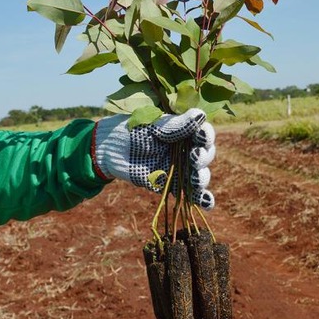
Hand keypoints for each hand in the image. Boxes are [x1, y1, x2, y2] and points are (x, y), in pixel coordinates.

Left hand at [91, 108, 214, 209]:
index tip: (201, 137)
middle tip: (194, 157)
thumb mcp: (153, 126)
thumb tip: (200, 115)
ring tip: (196, 179)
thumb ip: (176, 125)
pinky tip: (207, 203)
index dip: (207, 136)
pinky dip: (202, 199)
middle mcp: (186, 148)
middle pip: (206, 154)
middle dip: (203, 157)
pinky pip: (191, 193)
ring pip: (201, 174)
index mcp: (184, 130)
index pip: (203, 133)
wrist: (111, 150)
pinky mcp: (172, 184)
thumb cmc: (131, 130)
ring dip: (203, 177)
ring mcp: (180, 167)